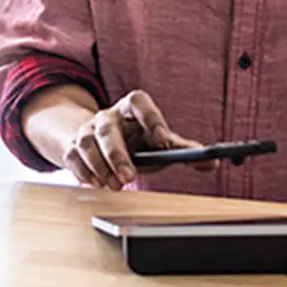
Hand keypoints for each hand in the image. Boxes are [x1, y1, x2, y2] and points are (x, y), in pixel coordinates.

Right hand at [62, 90, 217, 190]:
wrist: (99, 141)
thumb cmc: (136, 141)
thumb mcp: (159, 141)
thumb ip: (183, 149)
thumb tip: (213, 162)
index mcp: (131, 108)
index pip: (139, 102)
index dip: (152, 119)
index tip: (164, 141)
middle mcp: (108, 116)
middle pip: (108, 128)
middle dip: (117, 154)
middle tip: (130, 178)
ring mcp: (87, 130)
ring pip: (87, 143)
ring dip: (101, 167)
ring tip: (115, 185)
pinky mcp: (73, 147)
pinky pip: (74, 157)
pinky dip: (85, 173)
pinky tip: (98, 184)